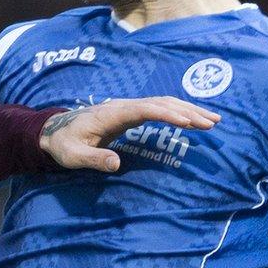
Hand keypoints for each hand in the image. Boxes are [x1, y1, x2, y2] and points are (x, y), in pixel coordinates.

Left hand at [39, 97, 220, 171]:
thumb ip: (93, 160)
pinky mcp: (130, 113)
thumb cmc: (64, 145)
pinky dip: (178, 111)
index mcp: (112, 114)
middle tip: (212, 123)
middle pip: (160, 103)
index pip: (145, 109)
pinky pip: (159, 108)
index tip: (188, 122)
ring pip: (163, 103)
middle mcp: (123, 106)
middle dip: (187, 111)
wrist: (54, 131)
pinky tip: (193, 119)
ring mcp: (128, 107)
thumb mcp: (73, 156)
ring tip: (213, 120)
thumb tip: (116, 165)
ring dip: (188, 109)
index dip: (167, 114)